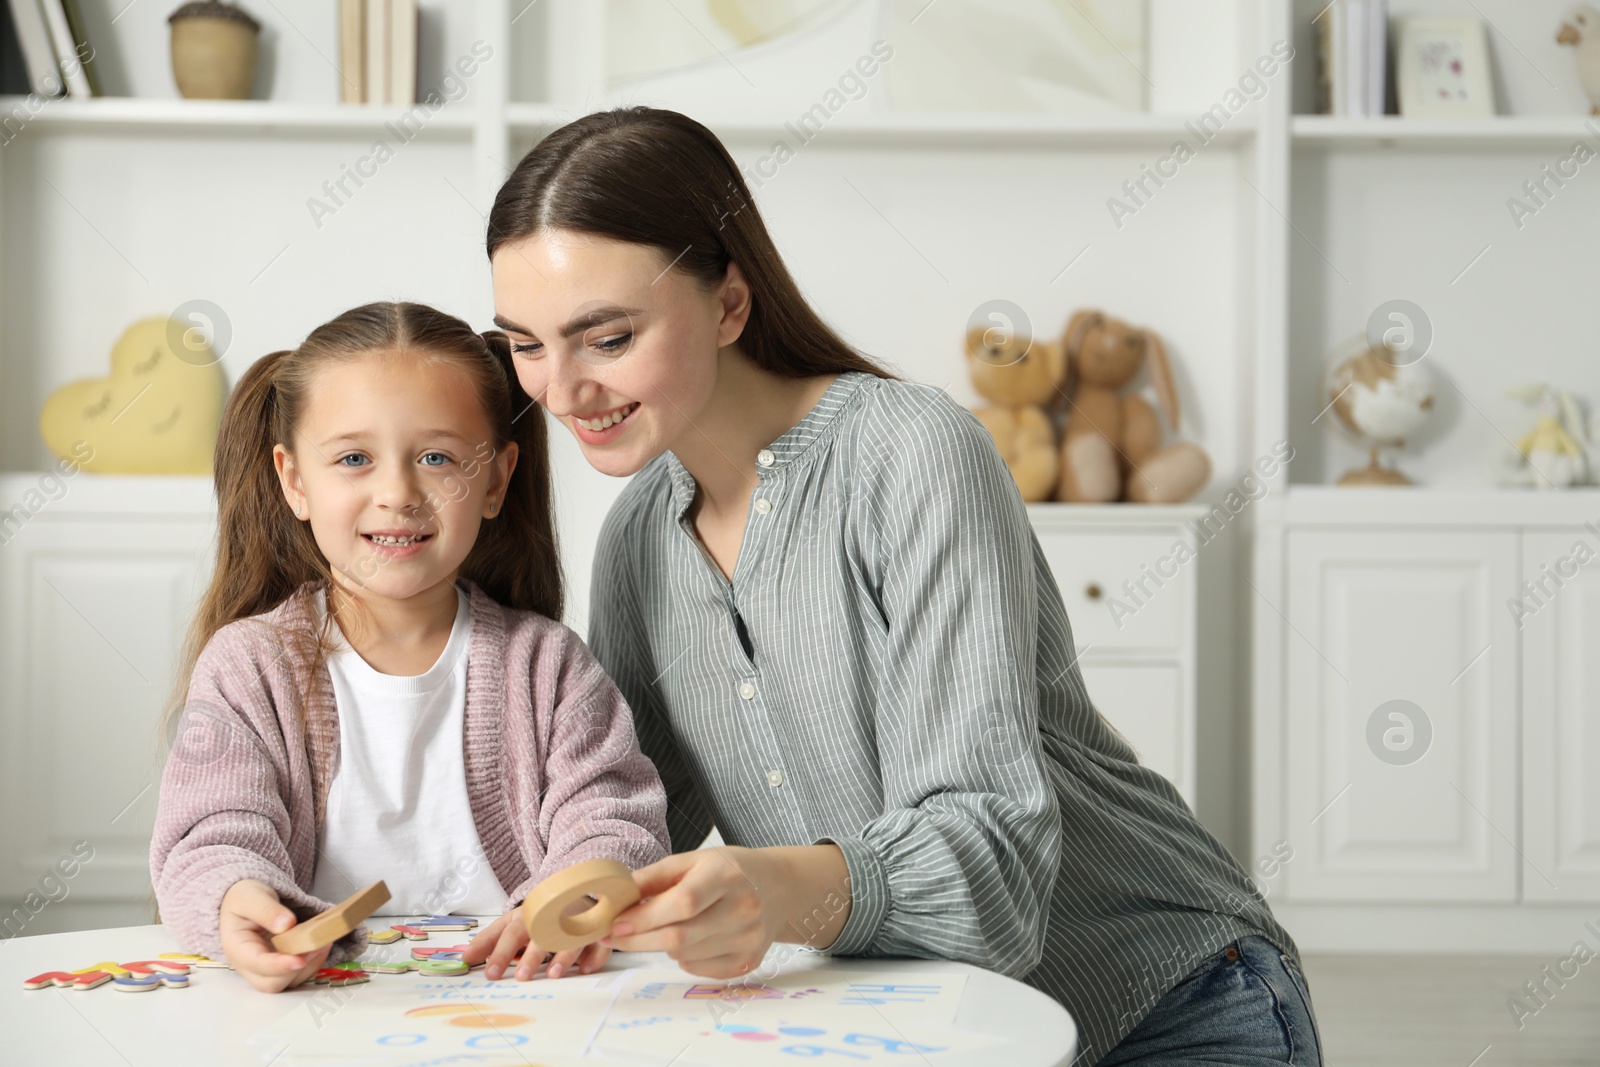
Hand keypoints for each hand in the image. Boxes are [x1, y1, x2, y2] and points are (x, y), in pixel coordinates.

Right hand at [219, 879, 330, 991]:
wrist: (247, 902)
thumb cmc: (244, 900)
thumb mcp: (251, 898)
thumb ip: (267, 911)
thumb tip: (287, 924)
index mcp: (238, 949)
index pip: (258, 965)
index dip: (280, 966)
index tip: (300, 959)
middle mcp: (250, 965)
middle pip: (272, 983)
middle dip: (296, 969)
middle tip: (316, 946)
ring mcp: (266, 968)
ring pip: (289, 982)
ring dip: (310, 965)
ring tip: (324, 942)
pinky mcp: (282, 967)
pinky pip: (299, 974)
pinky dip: (314, 962)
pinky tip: (323, 944)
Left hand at [460, 904, 611, 980]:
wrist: (573, 892)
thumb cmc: (537, 915)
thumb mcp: (511, 922)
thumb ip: (489, 940)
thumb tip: (465, 958)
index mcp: (528, 915)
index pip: (511, 932)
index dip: (501, 952)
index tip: (490, 974)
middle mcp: (553, 916)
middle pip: (542, 933)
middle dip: (532, 954)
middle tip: (522, 976)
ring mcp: (577, 921)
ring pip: (572, 936)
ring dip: (563, 955)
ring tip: (553, 975)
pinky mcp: (598, 929)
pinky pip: (599, 941)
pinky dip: (594, 955)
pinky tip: (584, 969)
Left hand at [602, 845, 850, 979]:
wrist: (778, 886)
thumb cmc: (729, 870)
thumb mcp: (693, 859)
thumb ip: (654, 877)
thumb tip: (616, 896)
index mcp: (726, 876)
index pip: (682, 903)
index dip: (645, 917)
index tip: (616, 923)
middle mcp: (743, 909)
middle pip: (679, 937)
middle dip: (638, 940)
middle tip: (614, 936)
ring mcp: (748, 940)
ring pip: (684, 956)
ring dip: (662, 945)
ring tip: (667, 926)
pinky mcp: (747, 963)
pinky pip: (697, 969)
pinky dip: (683, 957)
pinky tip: (692, 938)